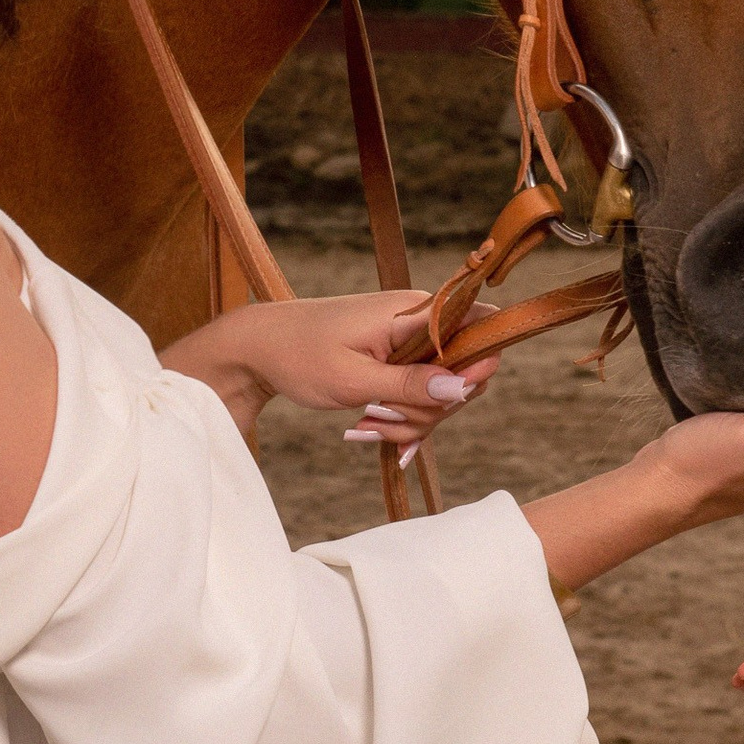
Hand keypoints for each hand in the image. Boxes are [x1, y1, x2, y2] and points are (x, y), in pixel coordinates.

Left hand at [159, 291, 492, 448]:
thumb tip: (462, 387)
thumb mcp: (353, 378)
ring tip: (364, 426)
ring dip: (408, 419)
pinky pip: (419, 393)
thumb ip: (410, 384)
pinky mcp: (399, 360)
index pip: (482, 323)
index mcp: (413, 312)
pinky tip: (370, 430)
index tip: (449, 396)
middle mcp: (420, 322)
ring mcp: (410, 342)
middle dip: (431, 409)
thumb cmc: (300, 355)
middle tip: (381, 420)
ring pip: (441, 392)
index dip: (480, 363)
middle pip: (465, 372)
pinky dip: (400, 417)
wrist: (260, 348)